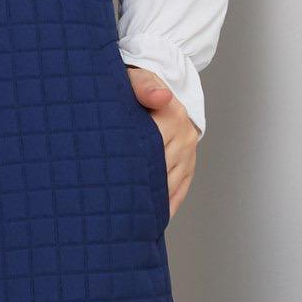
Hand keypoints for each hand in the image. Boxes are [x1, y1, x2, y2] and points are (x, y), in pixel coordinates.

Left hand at [127, 68, 197, 218]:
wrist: (159, 86)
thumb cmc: (139, 85)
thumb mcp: (137, 79)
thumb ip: (144, 86)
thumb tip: (160, 97)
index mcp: (171, 114)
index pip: (150, 147)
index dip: (131, 166)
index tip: (112, 185)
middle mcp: (183, 136)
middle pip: (159, 169)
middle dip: (137, 188)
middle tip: (113, 209)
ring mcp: (188, 153)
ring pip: (169, 185)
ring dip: (152, 202)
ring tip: (129, 221)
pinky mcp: (189, 165)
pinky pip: (180, 191)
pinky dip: (166, 206)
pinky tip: (151, 221)